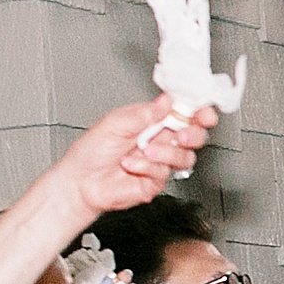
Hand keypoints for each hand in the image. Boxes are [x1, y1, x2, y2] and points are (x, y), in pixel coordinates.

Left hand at [35, 97, 218, 222]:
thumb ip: (144, 113)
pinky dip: (147, 167)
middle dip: (193, 134)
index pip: (184, 113)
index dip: (199, 112)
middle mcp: (160, 141)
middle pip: (195, 135)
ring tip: (146, 151)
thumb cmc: (91, 152)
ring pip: (185, 156)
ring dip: (166, 153)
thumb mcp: (115, 123)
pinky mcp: (157, 181)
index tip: (204, 113)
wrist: (80, 182)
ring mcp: (161, 162)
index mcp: (152, 122)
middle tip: (180, 135)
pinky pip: (165, 173)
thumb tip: (166, 100)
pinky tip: (131, 165)